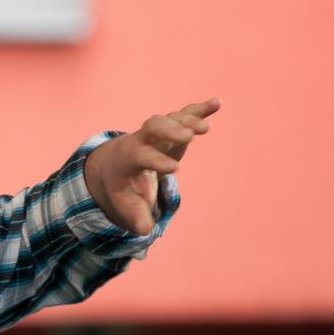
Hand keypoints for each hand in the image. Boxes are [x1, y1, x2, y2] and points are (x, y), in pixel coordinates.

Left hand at [84, 97, 220, 234]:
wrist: (116, 161)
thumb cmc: (122, 185)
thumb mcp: (125, 203)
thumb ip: (135, 217)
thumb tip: (145, 231)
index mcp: (128, 157)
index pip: (141, 155)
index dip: (156, 161)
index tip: (175, 170)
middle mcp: (142, 138)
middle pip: (152, 126)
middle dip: (169, 130)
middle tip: (189, 137)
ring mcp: (157, 130)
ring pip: (170, 118)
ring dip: (188, 119)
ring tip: (206, 128)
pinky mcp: (171, 126)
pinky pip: (185, 113)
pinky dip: (200, 108)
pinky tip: (218, 103)